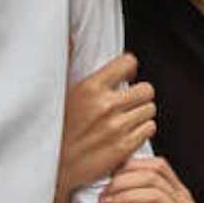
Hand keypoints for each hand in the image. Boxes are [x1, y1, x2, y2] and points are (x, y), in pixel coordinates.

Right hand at [59, 53, 155, 194]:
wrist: (53, 167)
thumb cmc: (56, 127)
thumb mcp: (60, 91)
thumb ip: (69, 61)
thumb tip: (71, 35)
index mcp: (90, 87)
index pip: (128, 63)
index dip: (129, 68)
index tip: (124, 75)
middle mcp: (106, 105)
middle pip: (147, 89)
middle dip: (139, 95)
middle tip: (128, 101)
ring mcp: (117, 127)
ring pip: (150, 110)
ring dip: (141, 113)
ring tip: (126, 118)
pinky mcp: (124, 147)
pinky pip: (149, 129)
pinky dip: (142, 130)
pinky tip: (128, 132)